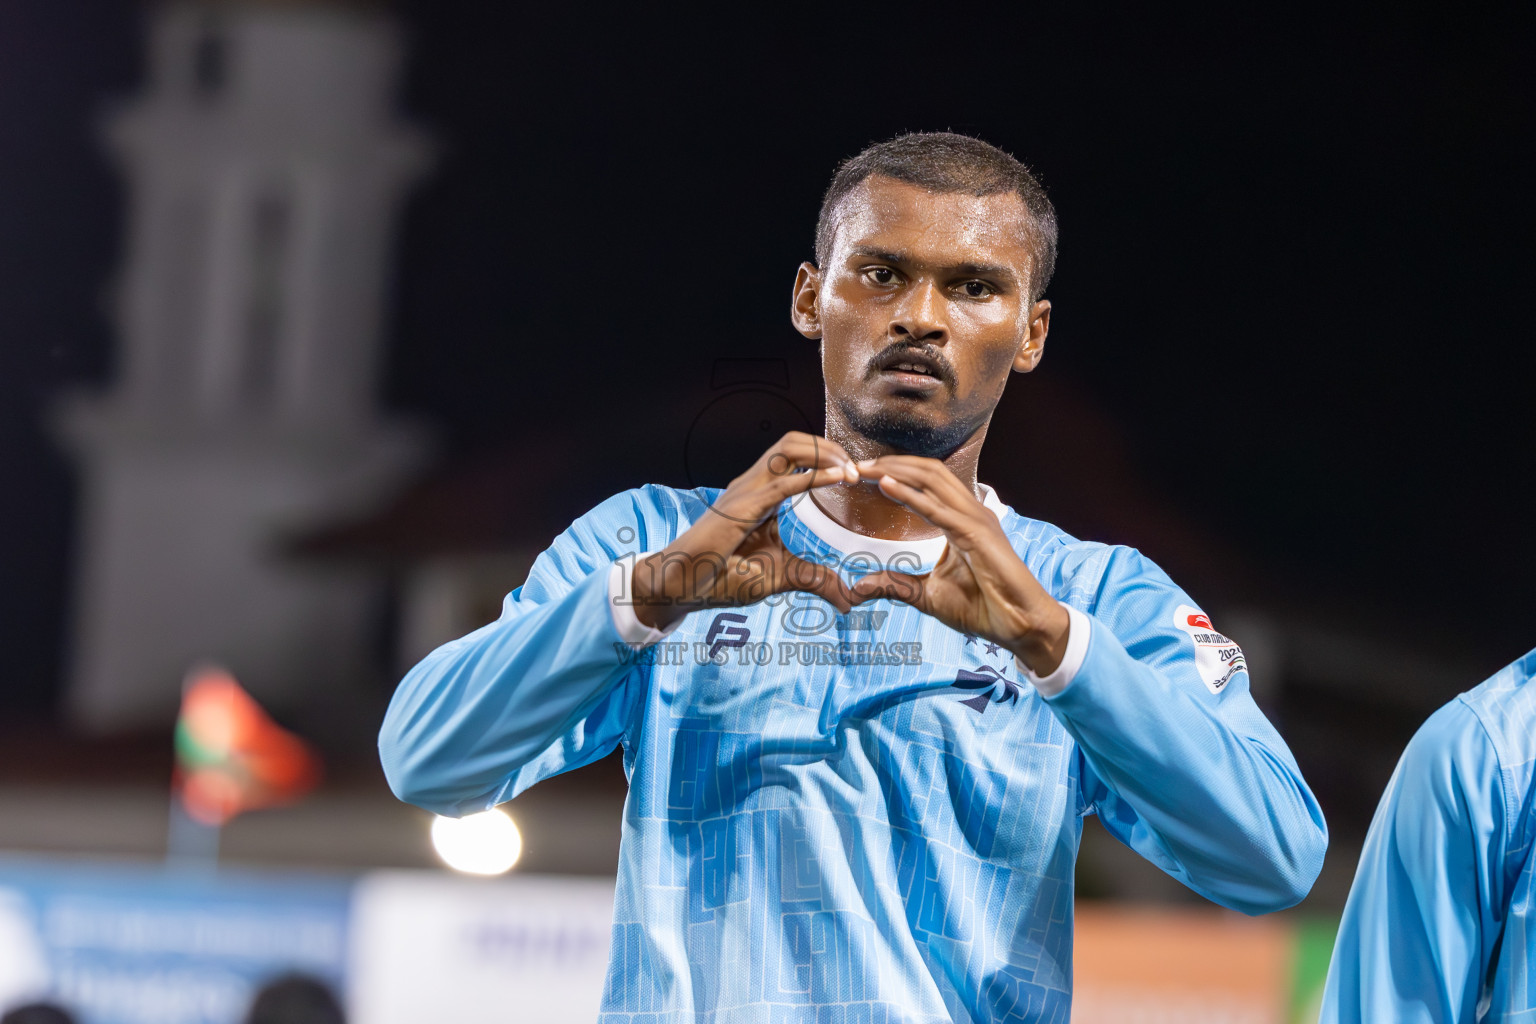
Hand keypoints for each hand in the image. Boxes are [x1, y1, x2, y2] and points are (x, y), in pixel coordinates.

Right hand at [631, 432, 860, 630]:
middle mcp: (754, 483)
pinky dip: (814, 476)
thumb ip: (814, 579)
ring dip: (826, 453)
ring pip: (789, 448)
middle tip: (858, 468)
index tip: (857, 475)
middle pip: (794, 441)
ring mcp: (746, 490)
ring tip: (852, 470)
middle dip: (831, 447)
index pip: (797, 456)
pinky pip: (783, 482)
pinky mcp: (742, 507)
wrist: (682, 585)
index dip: (828, 457)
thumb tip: (846, 598)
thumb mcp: (782, 575)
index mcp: (762, 493)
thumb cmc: (721, 576)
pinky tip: (839, 479)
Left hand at [848, 456, 1070, 675]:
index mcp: (959, 520)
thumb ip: (896, 586)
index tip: (860, 474)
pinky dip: (910, 495)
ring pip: (933, 480)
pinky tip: (886, 487)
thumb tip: (860, 586)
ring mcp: (976, 520)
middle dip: (891, 463)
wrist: (1019, 626)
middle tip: (855, 466)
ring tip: (866, 469)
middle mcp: (969, 512)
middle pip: (927, 471)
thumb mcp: (927, 596)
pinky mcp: (977, 535)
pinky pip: (938, 509)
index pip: (925, 482)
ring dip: (896, 471)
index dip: (894, 473)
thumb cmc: (983, 608)